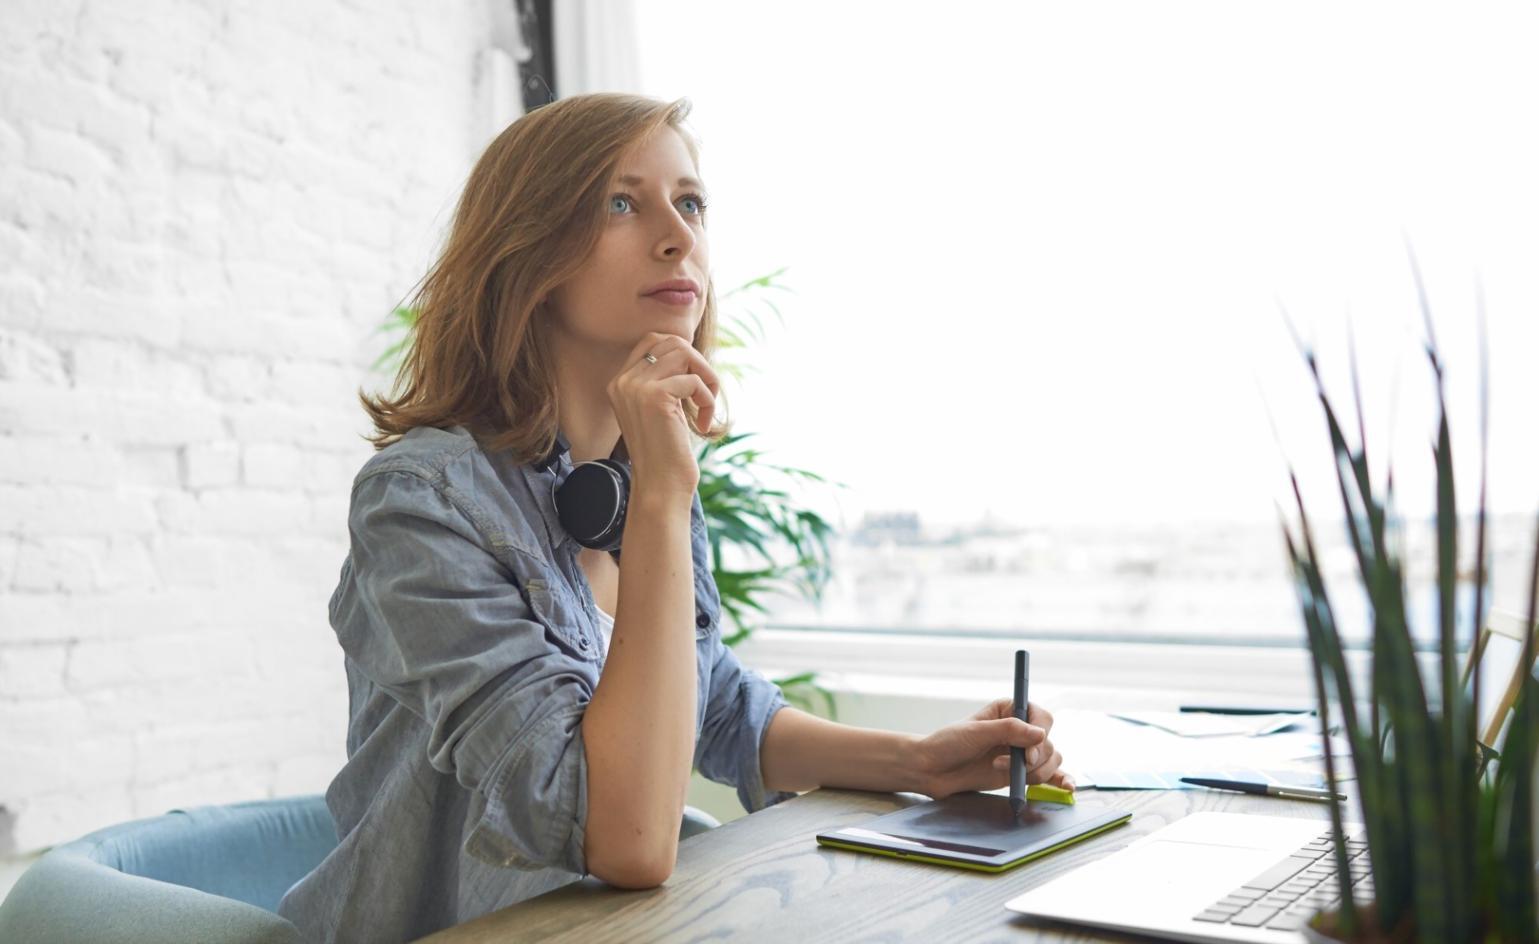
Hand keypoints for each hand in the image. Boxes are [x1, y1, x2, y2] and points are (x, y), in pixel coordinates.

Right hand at [606, 332, 719, 501]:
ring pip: (684, 353)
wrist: (660, 487)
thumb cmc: (667, 452)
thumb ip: (664, 380)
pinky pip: (695, 381)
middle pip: (670, 340)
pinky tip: (702, 424)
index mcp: (619, 383)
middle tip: (706, 392)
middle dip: (698, 361)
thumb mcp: (661, 409)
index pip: (652, 340)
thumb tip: (689, 350)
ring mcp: (635, 387)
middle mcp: (622, 381)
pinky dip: (707, 400)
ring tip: (706, 405)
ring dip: (706, 378)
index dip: (682, 352)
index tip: (695, 381)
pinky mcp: (655, 397)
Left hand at [912, 698, 1073, 799]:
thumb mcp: (976, 732)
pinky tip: (1067, 787)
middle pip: (1048, 742)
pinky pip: (1048, 775)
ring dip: (1036, 772)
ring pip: (1050, 760)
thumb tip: (1039, 735)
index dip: (1040, 735)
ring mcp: (1021, 753)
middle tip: (1013, 766)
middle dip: (1035, 758)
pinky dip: (1059, 780)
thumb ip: (1008, 731)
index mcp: (1010, 710)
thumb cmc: (948, 744)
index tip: (1027, 754)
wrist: (932, 769)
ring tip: (1006, 773)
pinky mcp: (1020, 773)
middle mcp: (1020, 730)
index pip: (1041, 717)